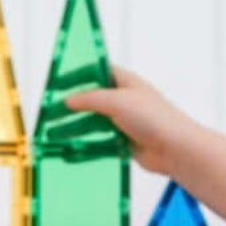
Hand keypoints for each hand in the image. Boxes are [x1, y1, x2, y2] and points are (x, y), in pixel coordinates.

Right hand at [66, 65, 204, 176]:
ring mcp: (125, 122)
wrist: (175, 149)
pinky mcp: (126, 142)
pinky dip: (85, 147)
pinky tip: (70, 152)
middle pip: (91, 101)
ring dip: (73, 129)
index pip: (96, 73)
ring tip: (53, 135)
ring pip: (93, 124)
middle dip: (70, 108)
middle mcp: (125, 100)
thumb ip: (90, 99)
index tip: (56, 85)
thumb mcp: (117, 101)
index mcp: (126, 82)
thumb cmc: (155, 118)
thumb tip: (68, 100)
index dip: (76, 77)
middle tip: (49, 114)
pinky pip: (100, 143)